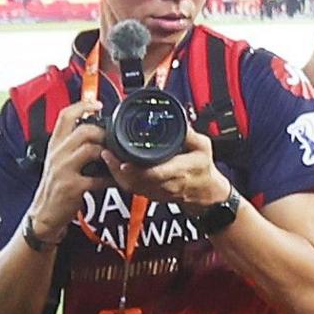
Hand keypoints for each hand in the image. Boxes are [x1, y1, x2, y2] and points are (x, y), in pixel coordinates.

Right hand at [29, 107, 113, 239]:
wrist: (43, 214)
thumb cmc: (54, 186)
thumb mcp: (57, 160)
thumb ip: (71, 145)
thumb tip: (94, 132)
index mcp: (55, 144)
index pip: (65, 116)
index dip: (82, 105)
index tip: (97, 104)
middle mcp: (57, 154)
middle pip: (83, 130)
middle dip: (103, 133)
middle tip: (113, 140)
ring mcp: (63, 170)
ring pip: (91, 150)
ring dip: (108, 154)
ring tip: (116, 159)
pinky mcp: (72, 187)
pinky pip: (98, 179)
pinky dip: (111, 179)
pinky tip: (116, 180)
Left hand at [110, 113, 235, 210]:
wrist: (206, 193)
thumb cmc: (204, 169)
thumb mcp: (203, 146)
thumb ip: (189, 133)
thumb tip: (177, 119)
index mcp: (180, 171)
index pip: (154, 173)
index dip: (136, 169)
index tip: (122, 161)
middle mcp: (166, 184)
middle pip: (137, 180)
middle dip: (118, 169)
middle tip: (107, 153)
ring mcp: (157, 191)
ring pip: (132, 186)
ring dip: (117, 174)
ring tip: (108, 157)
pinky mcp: (152, 194)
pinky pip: (133, 188)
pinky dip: (122, 178)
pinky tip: (115, 167)